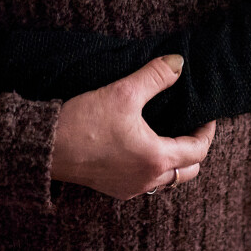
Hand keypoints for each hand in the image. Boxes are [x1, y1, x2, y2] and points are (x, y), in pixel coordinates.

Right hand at [50, 55, 215, 199]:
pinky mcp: (113, 188)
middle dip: (195, 149)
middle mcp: (146, 180)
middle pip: (188, 171)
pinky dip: (154, 166)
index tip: (206, 114)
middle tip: (192, 125)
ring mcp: (129, 188)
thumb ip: (155, 76)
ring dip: (174, 160)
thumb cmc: (82, 121)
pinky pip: (146, 182)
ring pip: (167, 179)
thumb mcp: (123, 92)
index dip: (207, 131)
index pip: (198, 150)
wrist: (43, 147)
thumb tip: (178, 63)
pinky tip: (143, 146)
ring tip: (170, 134)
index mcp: (155, 159)